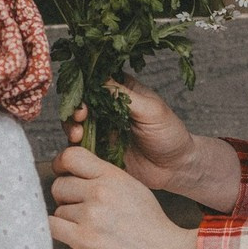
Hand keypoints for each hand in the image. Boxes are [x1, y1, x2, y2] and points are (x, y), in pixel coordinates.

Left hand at [49, 145, 198, 248]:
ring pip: (58, 210)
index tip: (65, 176)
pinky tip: (72, 236)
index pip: (71, 156)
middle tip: (80, 209)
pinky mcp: (84, 239)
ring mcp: (90, 215)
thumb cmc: (150, 225)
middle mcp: (99, 191)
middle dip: (66, 198)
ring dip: (67, 220)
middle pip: (59, 185)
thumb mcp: (132, 187)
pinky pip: (52, 227)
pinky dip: (58, 232)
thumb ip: (105, 178)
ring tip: (90, 228)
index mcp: (112, 175)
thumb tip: (77, 176)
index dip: (62, 166)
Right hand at [62, 75, 196, 191]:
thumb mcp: (151, 110)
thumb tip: (100, 80)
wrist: (175, 168)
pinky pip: (80, 147)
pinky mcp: (99, 151)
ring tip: (78, 134)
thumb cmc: (170, 134)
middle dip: (75, 108)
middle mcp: (109, 108)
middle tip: (80, 116)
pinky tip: (79, 147)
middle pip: (81, 101)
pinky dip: (75, 146)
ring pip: (76, 123)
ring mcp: (102, 129)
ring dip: (71, 126)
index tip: (84, 95)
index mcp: (122, 91)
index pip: (96, 81)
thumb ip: (125, 96)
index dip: (85, 86)